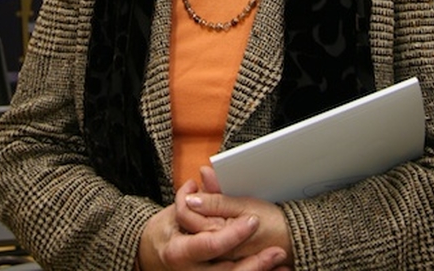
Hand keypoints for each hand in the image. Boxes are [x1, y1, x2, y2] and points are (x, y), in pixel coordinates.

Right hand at [137, 177, 289, 270]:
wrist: (151, 258)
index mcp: (180, 252)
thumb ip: (197, 197)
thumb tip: (206, 172)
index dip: (233, 234)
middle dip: (255, 264)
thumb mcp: (176, 212)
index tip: (253, 221)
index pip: (211, 244)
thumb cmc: (166, 232)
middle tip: (278, 252)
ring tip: (283, 267)